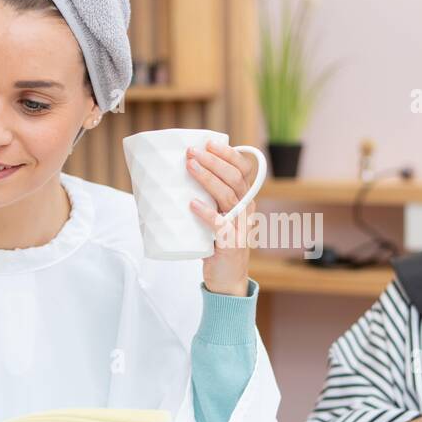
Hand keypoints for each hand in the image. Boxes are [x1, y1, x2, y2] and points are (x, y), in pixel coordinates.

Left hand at [186, 139, 256, 296]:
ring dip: (207, 179)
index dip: (228, 154)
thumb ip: (206, 198)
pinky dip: (206, 213)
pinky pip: (220, 225)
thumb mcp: (216, 215)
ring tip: (189, 167)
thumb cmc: (217, 243)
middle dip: (213, 161)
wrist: (227, 279)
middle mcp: (246, 209)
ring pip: (229, 196)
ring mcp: (240, 226)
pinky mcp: (231, 244)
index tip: (209, 142)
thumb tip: (175, 177)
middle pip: (235, 178)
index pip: (243, 169)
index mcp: (244, 199)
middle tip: (191, 152)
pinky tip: (192, 204)